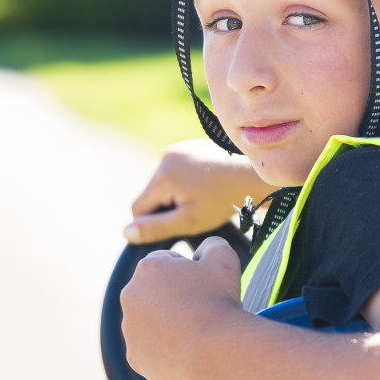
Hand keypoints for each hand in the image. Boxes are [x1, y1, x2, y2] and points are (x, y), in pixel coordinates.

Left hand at [120, 236, 243, 379]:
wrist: (217, 353)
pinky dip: (166, 349)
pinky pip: (151, 349)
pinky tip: (187, 350)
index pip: (167, 262)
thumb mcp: (223, 256)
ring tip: (195, 332)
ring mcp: (130, 330)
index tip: (203, 286)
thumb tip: (203, 250)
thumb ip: (211, 244)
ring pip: (151, 321)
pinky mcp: (136, 358)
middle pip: (156, 291)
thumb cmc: (219, 302)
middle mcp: (130, 296)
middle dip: (174, 297)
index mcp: (147, 268)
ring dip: (168, 323)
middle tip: (200, 309)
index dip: (190, 272)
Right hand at [124, 139, 270, 243]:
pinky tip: (204, 187)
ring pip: (162, 184)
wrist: (254, 174)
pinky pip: (174, 172)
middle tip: (194, 211)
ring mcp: (177, 149)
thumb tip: (126, 232)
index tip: (178, 223)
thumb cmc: (223, 200)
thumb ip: (156, 228)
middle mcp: (166, 157)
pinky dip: (183, 183)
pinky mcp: (188, 147)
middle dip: (166, 207)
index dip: (153, 223)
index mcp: (163, 175)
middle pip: (150, 194)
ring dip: (174, 195)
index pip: (137, 208)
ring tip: (201, 198)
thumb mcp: (189, 221)